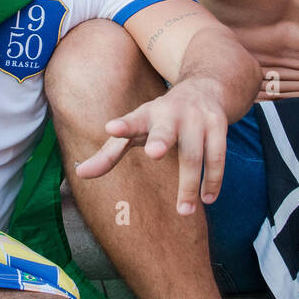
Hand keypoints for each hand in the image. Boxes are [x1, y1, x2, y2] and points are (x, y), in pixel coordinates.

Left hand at [74, 78, 228, 214]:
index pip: (133, 121)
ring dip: (189, 184)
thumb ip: (109, 154)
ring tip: (183, 211)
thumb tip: (80, 174)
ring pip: (194, 155)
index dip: (123, 126)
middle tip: (153, 152)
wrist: (206, 88)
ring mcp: (197, 119)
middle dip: (160, 140)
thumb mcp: (136, 129)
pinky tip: (207, 199)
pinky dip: (213, 180)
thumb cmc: (160, 117)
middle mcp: (172, 114)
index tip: (111, 128)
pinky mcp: (218, 125)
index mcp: (147, 116)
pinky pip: (217, 157)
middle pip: (165, 131)